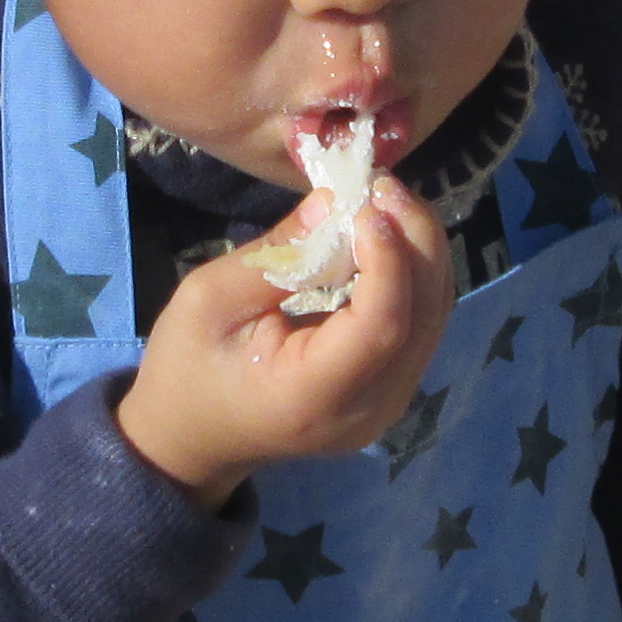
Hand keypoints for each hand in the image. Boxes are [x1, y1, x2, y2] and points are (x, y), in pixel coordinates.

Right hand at [109, 176, 455, 509]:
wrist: (194, 436)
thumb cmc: (187, 366)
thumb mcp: (211, 298)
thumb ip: (279, 252)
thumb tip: (336, 200)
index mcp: (312, 396)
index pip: (382, 327)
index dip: (389, 258)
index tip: (365, 201)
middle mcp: (367, 409)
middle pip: (423, 318)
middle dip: (415, 240)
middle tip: (383, 184)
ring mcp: (387, 405)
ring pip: (434, 317)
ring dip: (420, 251)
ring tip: (385, 200)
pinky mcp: (392, 391)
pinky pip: (422, 325)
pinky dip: (413, 274)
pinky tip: (386, 237)